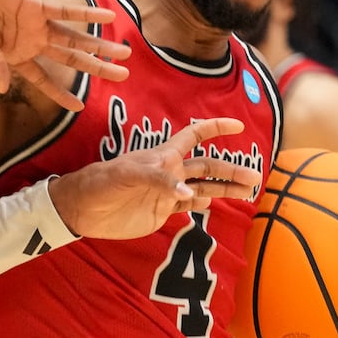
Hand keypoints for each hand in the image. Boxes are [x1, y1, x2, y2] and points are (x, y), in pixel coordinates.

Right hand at [0, 0, 129, 109]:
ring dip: (100, 46)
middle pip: (70, 60)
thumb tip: (3, 88)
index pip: (42, 80)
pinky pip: (66, 11)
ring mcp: (36, 24)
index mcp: (14, 55)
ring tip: (125, 52)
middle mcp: (30, 42)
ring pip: (75, 39)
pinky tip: (109, 17)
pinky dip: (87, 15)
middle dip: (97, 69)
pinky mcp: (37, 5)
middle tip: (123, 78)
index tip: (79, 107)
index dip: (59, 94)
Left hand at [49, 118, 260, 238]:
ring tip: (247, 192)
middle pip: (208, 166)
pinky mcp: (161, 211)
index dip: (216, 128)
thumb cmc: (101, 183)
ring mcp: (167, 192)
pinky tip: (215, 205)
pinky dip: (203, 204)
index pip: (195, 135)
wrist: (82, 210)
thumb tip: (192, 195)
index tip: (239, 126)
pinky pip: (188, 206)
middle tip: (254, 178)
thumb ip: (161, 183)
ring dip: (224, 188)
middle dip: (231, 170)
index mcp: (163, 155)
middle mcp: (170, 171)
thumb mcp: (128, 176)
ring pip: (203, 187)